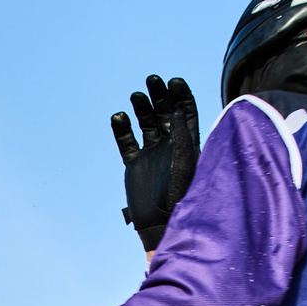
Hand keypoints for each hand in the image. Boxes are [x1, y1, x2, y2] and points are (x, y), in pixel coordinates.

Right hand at [111, 74, 197, 252]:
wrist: (159, 224)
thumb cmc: (178, 197)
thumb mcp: (183, 164)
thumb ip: (180, 137)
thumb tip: (176, 110)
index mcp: (188, 144)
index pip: (186, 113)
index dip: (181, 95)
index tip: (174, 81)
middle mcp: (170, 146)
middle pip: (164, 113)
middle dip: (160, 96)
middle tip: (152, 81)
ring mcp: (151, 154)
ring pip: (145, 123)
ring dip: (141, 108)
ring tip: (136, 97)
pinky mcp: (134, 164)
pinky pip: (126, 142)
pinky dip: (122, 129)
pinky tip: (119, 117)